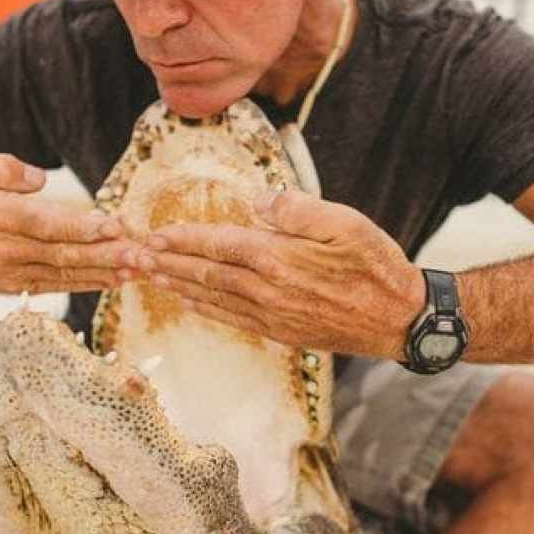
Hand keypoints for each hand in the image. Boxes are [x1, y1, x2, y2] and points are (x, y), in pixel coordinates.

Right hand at [0, 154, 137, 294]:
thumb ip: (5, 170)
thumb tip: (39, 180)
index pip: (46, 225)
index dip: (81, 228)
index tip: (115, 226)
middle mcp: (6, 250)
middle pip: (62, 254)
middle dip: (105, 255)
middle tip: (140, 254)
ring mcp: (11, 274)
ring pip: (64, 275)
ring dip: (104, 273)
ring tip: (138, 270)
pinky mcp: (15, 288)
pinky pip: (57, 287)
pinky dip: (88, 284)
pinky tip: (115, 280)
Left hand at [130, 190, 425, 358]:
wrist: (400, 320)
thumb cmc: (377, 265)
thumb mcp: (346, 223)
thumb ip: (298, 209)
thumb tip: (258, 200)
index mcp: (279, 259)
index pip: (219, 245)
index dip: (183, 239)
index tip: (153, 235)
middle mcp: (268, 291)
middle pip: (206, 274)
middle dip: (167, 264)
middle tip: (134, 257)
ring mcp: (273, 316)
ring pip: (214, 298)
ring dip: (178, 286)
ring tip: (149, 278)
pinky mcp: (282, 332)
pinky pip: (232, 320)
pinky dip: (206, 310)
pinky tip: (189, 303)